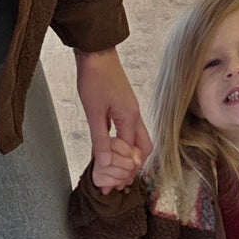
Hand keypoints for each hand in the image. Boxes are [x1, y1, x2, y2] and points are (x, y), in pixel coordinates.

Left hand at [76, 48, 149, 188]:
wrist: (96, 51)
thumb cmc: (95, 78)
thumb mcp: (94, 112)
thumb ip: (100, 140)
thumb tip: (104, 165)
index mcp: (130, 118)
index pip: (132, 154)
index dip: (121, 172)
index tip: (109, 187)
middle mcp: (135, 116)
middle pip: (144, 149)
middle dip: (132, 167)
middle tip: (115, 182)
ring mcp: (131, 110)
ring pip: (137, 140)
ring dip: (128, 156)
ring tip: (112, 170)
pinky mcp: (124, 105)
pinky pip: (129, 131)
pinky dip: (122, 144)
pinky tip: (110, 149)